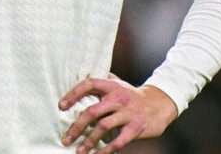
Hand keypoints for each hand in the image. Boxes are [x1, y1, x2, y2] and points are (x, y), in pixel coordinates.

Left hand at [58, 74, 176, 153]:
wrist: (160, 104)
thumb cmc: (133, 96)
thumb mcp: (119, 85)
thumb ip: (103, 82)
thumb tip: (82, 74)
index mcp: (111, 86)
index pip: (89, 84)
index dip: (73, 94)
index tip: (61, 105)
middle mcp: (118, 98)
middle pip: (92, 111)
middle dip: (76, 127)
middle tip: (66, 139)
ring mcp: (127, 113)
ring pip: (103, 127)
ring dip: (89, 141)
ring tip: (79, 151)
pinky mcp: (136, 128)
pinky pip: (118, 141)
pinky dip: (106, 150)